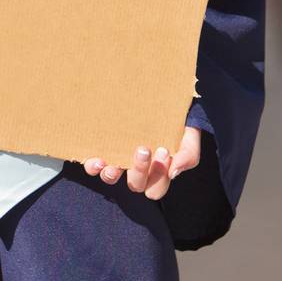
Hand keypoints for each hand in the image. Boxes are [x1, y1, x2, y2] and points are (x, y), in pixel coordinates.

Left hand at [83, 126, 200, 200]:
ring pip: (110, 177)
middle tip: (143, 149)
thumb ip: (188, 153)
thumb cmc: (177, 118)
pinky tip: (96, 157)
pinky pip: (93, 161)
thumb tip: (173, 171)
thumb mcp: (189, 134)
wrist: (161, 92)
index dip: (158, 177)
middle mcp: (136, 167)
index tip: (163, 150)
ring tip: (108, 162)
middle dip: (139, 170)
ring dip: (110, 174)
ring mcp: (118, 157)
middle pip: (135, 184)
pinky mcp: (103, 145)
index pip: (156, 188)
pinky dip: (92, 163)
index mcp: (156, 169)